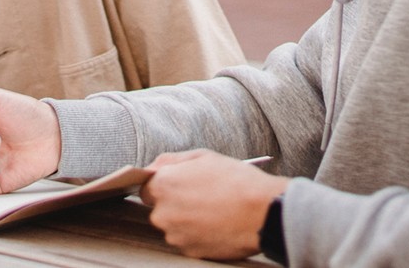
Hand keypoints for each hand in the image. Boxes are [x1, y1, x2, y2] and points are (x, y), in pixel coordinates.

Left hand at [141, 149, 289, 260]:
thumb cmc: (235, 180)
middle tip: (201, 196)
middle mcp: (163, 213)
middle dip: (174, 203)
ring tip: (213, 210)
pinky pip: (187, 241)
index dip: (162, 185)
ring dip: (186, 220)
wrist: (262, 212)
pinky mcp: (190, 252)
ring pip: (173, 226)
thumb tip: (154, 167)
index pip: (146, 188)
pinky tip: (216, 224)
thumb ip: (172, 160)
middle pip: (159, 209)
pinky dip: (197, 234)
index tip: (178, 185)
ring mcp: (176, 235)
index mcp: (163, 186)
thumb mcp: (203, 156)